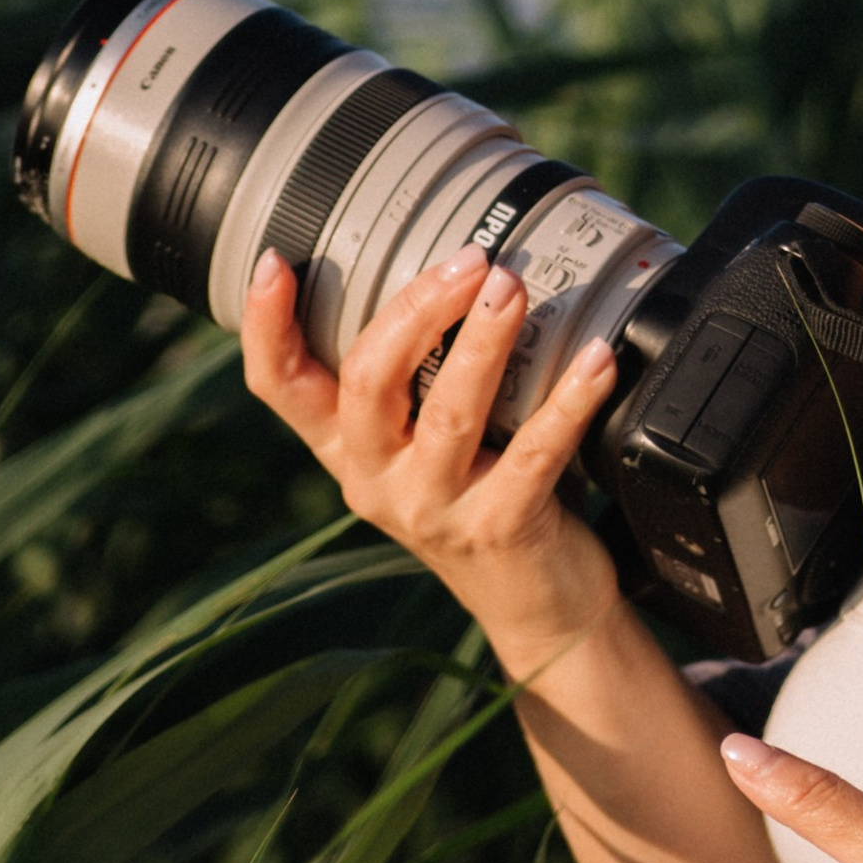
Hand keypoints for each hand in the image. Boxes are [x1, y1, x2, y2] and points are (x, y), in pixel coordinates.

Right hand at [240, 243, 620, 681]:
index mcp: (348, 449)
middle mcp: (377, 479)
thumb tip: (454, 262)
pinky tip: (597, 359)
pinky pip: (534, 452)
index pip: (281, 387)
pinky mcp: (498, 528)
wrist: (539, 603)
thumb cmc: (487, 494)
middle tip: (470, 259)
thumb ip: (420, 374)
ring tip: (513, 286)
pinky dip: (569, 399)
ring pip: (447, 413)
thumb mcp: (430, 441)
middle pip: (368, 381)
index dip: (265, 327)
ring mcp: (434, 508)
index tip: (273, 263)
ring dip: (483, 342)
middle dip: (415, 308)